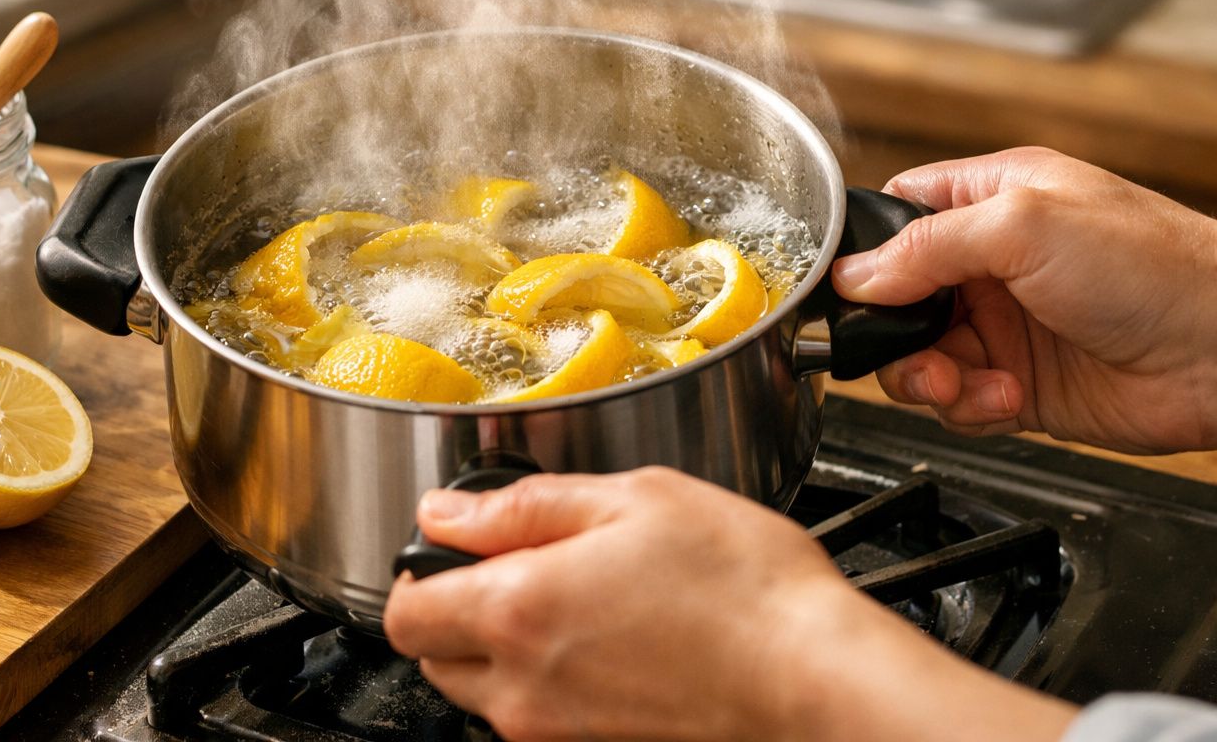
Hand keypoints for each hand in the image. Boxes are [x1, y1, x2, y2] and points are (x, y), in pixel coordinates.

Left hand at [384, 468, 1074, 741]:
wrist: (814, 675)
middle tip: (515, 565)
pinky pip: (533, 719)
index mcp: (519, 609)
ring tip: (574, 598)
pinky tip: (605, 639)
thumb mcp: (634, 499)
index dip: (418, 572)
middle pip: (434, 656)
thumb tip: (447, 511)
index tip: (450, 546)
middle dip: (455, 609)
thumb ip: (523, 505)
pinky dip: (545, 682)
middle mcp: (524, 686)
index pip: (405, 612)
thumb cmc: (744, 586)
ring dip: (500, 647)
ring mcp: (556, 731)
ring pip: (482, 692)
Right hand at [834, 147, 1216, 453]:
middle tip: (912, 349)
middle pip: (894, 299)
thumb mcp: (1025, 227)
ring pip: (916, 358)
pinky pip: (956, 403)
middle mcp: (991, 262)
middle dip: (892, 332)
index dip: (867, 252)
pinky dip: (967, 409)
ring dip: (927, 379)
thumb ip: (928, 245)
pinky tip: (1006, 398)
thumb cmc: (1155, 268)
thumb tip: (856, 275)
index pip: (897, 216)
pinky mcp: (1018, 384)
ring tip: (963, 384)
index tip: (857, 289)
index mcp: (991, 200)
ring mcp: (1003, 326)